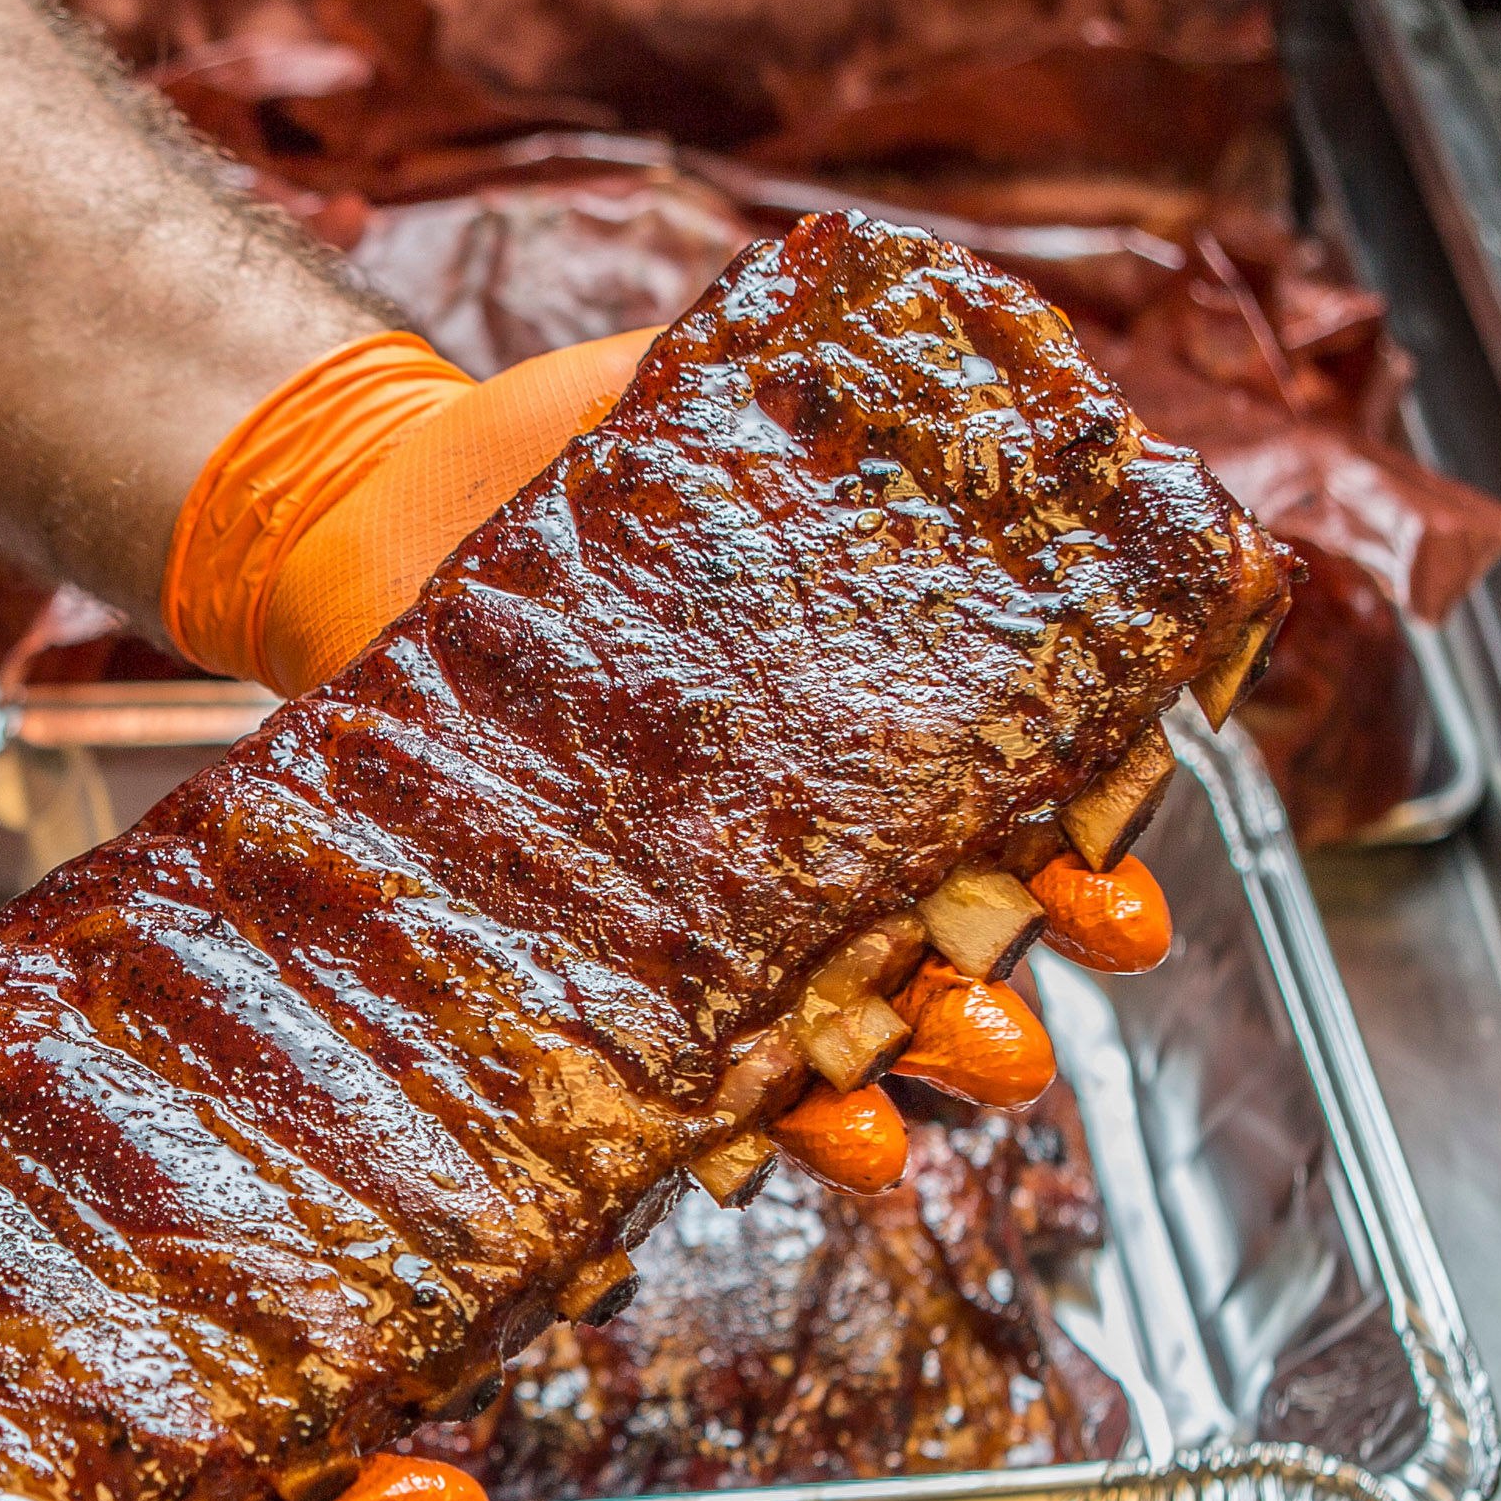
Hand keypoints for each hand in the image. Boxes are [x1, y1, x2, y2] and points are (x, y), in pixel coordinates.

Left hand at [159, 331, 1179, 1199]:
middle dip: (1032, 974)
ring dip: (917, 1079)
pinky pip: (677, 1071)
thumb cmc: (555, 458)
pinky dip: (742, 1126)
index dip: (1096, 837)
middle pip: (956, 935)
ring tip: (943, 1097)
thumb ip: (812, 390)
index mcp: (864, 712)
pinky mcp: (586, 951)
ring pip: (841, 1031)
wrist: (368, 508)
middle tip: (1092, 960)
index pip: (1021, 791)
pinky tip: (780, 1145)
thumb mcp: (693, 396)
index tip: (1131, 868)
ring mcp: (698, 905)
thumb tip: (979, 355)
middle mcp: (802, 830)